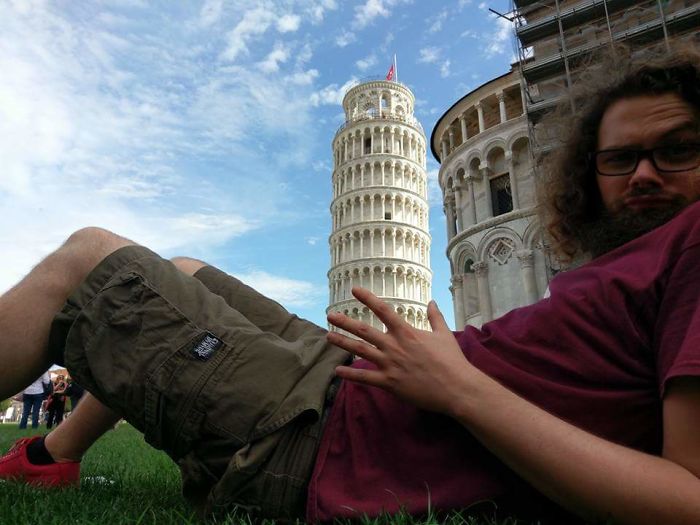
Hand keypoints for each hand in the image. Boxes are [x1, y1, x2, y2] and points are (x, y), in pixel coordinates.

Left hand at [327, 287, 475, 416]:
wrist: (456, 388)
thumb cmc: (452, 361)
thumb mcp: (444, 334)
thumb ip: (435, 317)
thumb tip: (432, 302)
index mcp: (407, 332)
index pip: (383, 310)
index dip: (368, 298)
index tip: (354, 290)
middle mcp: (395, 346)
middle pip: (365, 331)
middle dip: (345, 322)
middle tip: (330, 315)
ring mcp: (390, 365)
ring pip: (361, 351)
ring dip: (343, 343)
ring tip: (328, 336)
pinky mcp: (390, 383)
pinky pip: (365, 378)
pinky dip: (350, 374)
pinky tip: (337, 371)